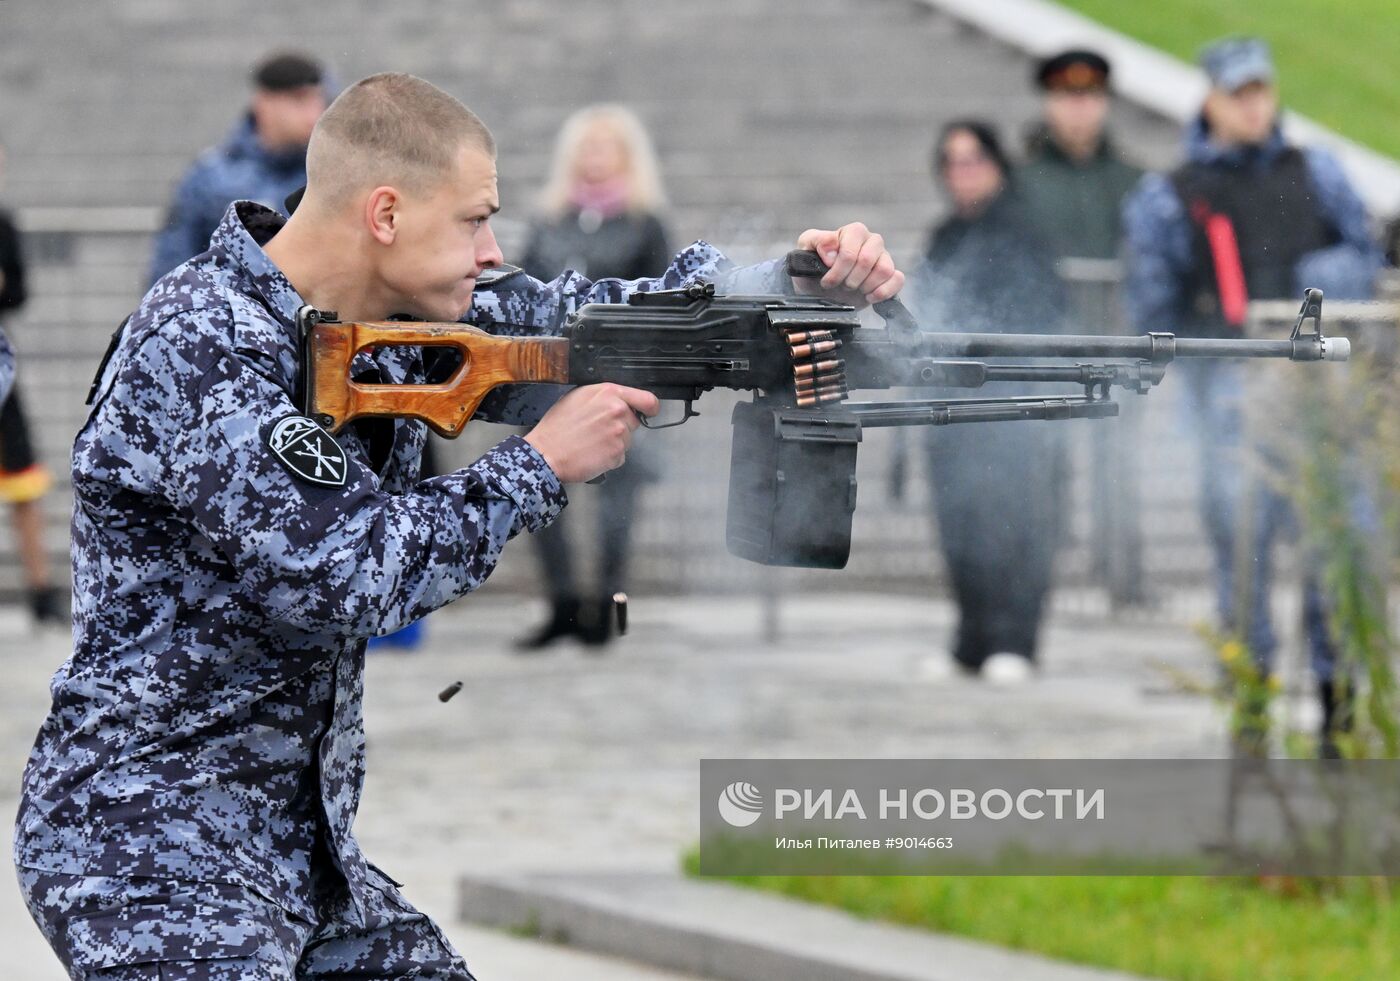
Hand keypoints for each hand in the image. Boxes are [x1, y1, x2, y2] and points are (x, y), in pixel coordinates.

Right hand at [524, 383, 659, 482]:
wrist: (546, 453)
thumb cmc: (557, 427)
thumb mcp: (577, 397)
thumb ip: (602, 397)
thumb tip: (617, 400)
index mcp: (609, 393)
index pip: (646, 399)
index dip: (650, 408)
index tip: (649, 412)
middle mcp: (618, 411)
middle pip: (634, 421)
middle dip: (621, 427)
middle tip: (597, 432)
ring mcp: (619, 433)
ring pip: (627, 440)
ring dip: (614, 444)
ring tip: (591, 443)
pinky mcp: (618, 453)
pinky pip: (620, 456)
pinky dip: (609, 458)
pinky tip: (592, 454)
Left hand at [793, 222, 903, 305]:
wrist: (820, 289)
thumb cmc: (814, 266)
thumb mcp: (805, 250)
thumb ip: (816, 241)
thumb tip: (832, 250)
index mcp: (853, 232)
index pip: (850, 250)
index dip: (838, 270)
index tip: (826, 281)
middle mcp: (872, 241)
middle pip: (867, 260)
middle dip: (849, 280)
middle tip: (840, 286)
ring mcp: (884, 258)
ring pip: (884, 270)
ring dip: (865, 286)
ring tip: (854, 290)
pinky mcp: (892, 275)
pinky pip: (898, 280)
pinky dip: (882, 292)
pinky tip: (868, 297)